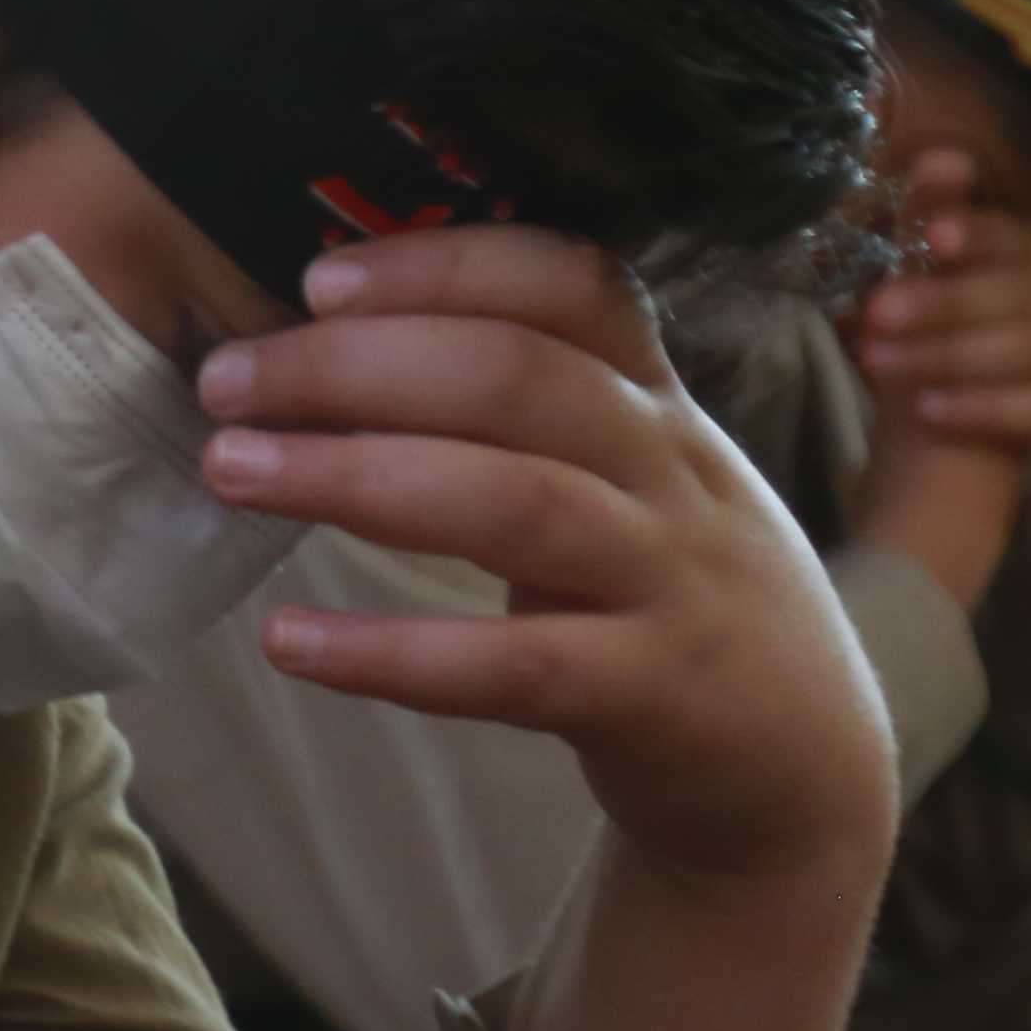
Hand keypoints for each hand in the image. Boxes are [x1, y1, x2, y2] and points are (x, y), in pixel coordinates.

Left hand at [204, 228, 891, 901]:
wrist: (802, 763)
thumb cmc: (671, 598)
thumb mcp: (631, 482)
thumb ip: (526, 419)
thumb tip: (337, 356)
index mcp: (659, 404)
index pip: (573, 287)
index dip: (448, 267)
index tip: (321, 279)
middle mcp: (673, 473)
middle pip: (520, 379)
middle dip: (358, 365)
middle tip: (228, 380)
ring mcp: (673, 582)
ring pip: (516, 502)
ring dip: (357, 477)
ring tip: (232, 472)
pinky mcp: (652, 696)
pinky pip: (514, 666)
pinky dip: (393, 652)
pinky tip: (289, 643)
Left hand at [847, 155, 1030, 673]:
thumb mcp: (1017, 293)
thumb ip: (962, 257)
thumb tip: (877, 216)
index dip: (982, 229)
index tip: (924, 232)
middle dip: (947, 297)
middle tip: (876, 308)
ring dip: (952, 354)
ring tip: (877, 361)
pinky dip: (990, 408)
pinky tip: (929, 410)